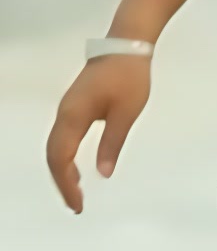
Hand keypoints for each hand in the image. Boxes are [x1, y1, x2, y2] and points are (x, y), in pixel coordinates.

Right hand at [46, 55, 152, 213]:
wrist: (126, 46)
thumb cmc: (128, 76)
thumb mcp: (126, 114)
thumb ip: (112, 143)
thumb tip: (103, 173)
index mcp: (73, 116)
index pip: (61, 159)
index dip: (66, 184)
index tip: (78, 204)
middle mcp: (64, 114)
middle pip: (53, 155)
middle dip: (62, 182)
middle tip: (75, 204)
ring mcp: (67, 109)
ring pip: (56, 147)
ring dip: (62, 170)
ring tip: (75, 192)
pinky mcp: (74, 106)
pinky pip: (62, 138)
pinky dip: (66, 157)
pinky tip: (78, 168)